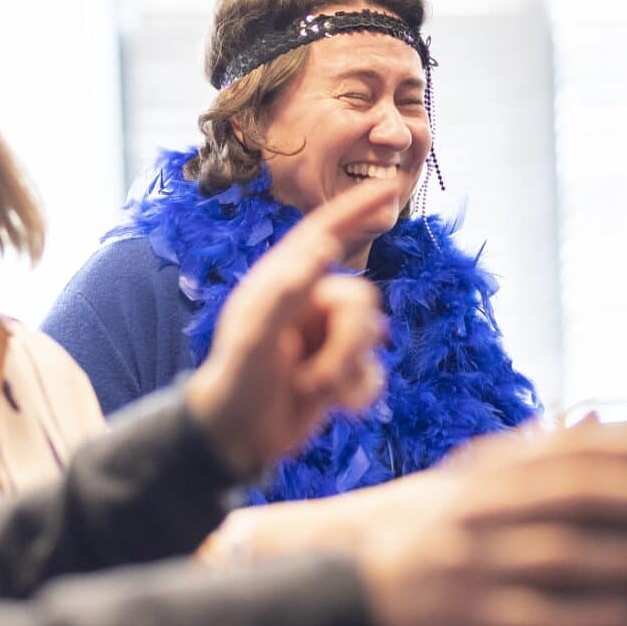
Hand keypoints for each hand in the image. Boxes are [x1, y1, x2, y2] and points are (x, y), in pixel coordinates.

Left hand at [185, 180, 399, 476]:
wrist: (239, 438)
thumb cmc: (237, 381)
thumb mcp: (255, 336)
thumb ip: (288, 291)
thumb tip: (323, 246)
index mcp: (285, 283)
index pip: (324, 232)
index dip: (356, 208)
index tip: (389, 187)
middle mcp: (311, 302)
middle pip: (362, 300)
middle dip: (347, 343)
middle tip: (315, 378)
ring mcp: (328, 334)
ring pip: (372, 334)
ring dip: (346, 370)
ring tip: (312, 390)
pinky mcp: (342, 367)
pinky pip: (374, 369)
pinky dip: (358, 390)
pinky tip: (336, 405)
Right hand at [359, 417, 626, 625]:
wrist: (341, 570)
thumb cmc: (424, 522)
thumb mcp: (471, 476)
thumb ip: (531, 451)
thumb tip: (595, 420)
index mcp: (490, 466)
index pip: (575, 447)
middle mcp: (482, 503)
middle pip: (576, 492)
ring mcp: (471, 557)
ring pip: (563, 553)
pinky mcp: (461, 612)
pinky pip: (532, 617)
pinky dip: (583, 618)